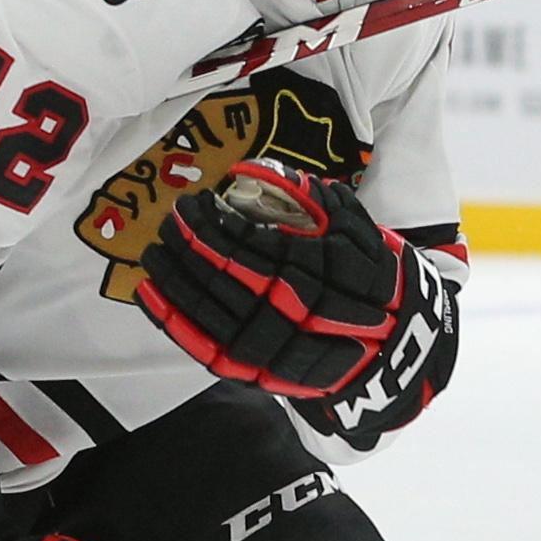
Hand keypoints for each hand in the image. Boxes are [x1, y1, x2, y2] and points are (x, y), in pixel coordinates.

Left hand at [134, 158, 414, 398]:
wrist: (392, 352)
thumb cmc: (372, 284)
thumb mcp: (359, 233)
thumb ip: (315, 200)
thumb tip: (257, 168)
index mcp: (312, 272)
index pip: (247, 243)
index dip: (214, 222)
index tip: (196, 202)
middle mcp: (286, 309)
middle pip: (221, 271)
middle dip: (188, 242)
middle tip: (170, 218)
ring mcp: (266, 346)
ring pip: (205, 306)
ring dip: (172, 274)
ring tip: (154, 248)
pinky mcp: (251, 371)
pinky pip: (200, 344)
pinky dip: (170, 318)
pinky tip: (148, 292)